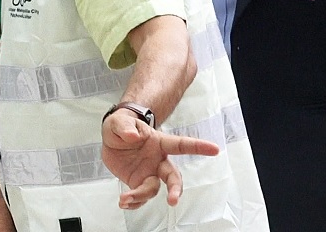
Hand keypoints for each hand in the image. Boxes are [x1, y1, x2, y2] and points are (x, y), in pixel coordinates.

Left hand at [101, 109, 219, 209]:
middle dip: (175, 189)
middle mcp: (158, 161)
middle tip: (173, 199)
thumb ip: (125, 127)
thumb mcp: (119, 122)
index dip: (198, 147)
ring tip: (125, 198)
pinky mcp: (138, 182)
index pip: (181, 145)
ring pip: (153, 189)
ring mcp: (149, 173)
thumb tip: (132, 136)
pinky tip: (125, 202)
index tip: (215, 149)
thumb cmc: (121, 127)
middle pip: (173, 177)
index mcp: (159, 143)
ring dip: (141, 196)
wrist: (111, 139)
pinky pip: (140, 197)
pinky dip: (133, 202)